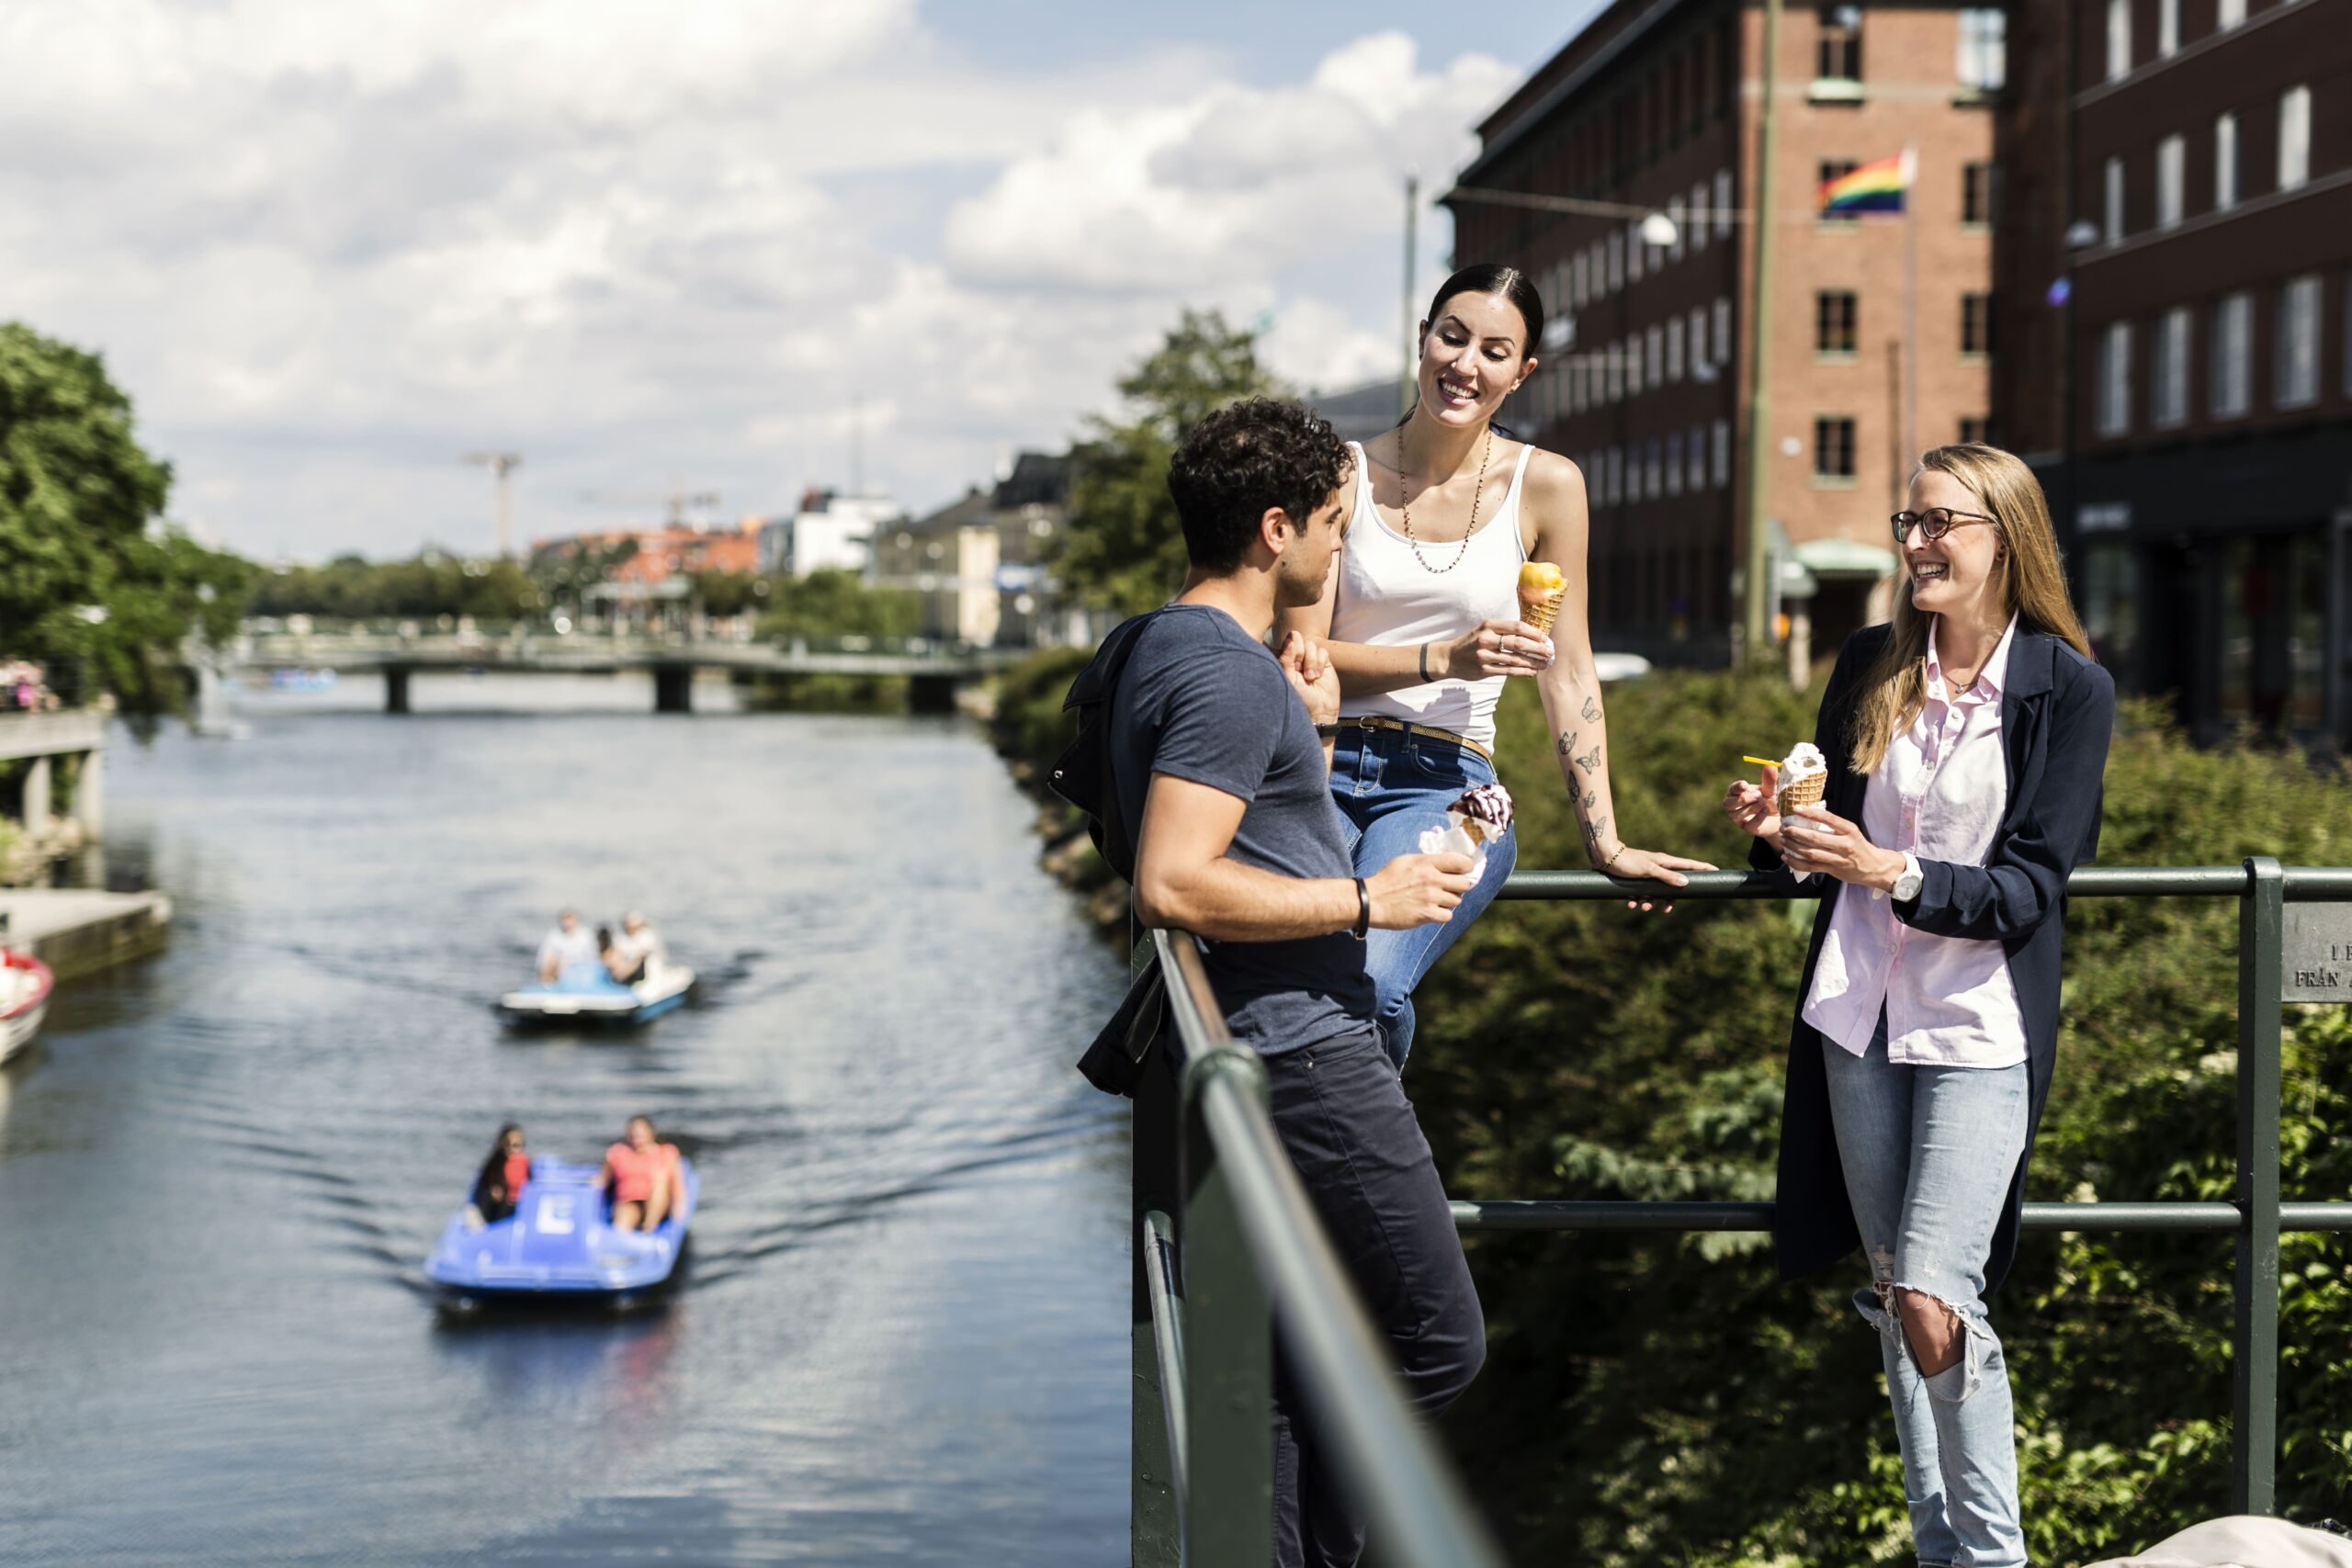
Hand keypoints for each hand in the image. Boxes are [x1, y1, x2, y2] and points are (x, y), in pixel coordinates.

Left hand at [1278, 631, 1340, 725]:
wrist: (1319, 709)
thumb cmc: (1299, 697)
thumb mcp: (1288, 679)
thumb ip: (1286, 658)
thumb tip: (1290, 639)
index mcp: (1282, 659)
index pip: (1281, 642)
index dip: (1285, 649)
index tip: (1288, 666)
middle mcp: (1295, 657)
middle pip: (1296, 637)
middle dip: (1298, 653)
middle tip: (1298, 669)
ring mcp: (1309, 658)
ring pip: (1310, 644)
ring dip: (1310, 661)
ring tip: (1310, 678)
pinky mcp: (1323, 661)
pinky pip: (1322, 651)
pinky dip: (1320, 663)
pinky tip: (1318, 676)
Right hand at [1364, 851, 1478, 928]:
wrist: (1371, 901)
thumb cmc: (1387, 879)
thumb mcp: (1406, 860)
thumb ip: (1427, 860)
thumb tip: (1446, 861)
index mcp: (1427, 863)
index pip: (1462, 862)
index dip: (1467, 867)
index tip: (1464, 870)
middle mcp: (1432, 879)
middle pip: (1465, 883)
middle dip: (1459, 886)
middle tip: (1450, 887)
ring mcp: (1431, 898)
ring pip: (1457, 900)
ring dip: (1449, 901)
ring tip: (1436, 899)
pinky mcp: (1427, 914)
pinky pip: (1448, 915)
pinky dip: (1442, 914)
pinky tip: (1432, 911)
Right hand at [1441, 618, 1554, 679]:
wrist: (1449, 658)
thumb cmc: (1472, 642)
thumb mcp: (1485, 630)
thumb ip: (1504, 631)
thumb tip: (1533, 637)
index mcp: (1488, 625)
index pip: (1517, 626)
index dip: (1534, 632)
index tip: (1545, 638)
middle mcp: (1486, 639)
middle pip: (1518, 643)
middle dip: (1537, 648)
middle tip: (1550, 652)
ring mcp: (1484, 656)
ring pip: (1515, 659)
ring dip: (1533, 662)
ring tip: (1544, 664)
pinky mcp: (1484, 670)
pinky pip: (1508, 671)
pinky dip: (1522, 672)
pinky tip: (1532, 672)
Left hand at [1594, 843, 1715, 913]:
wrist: (1605, 858)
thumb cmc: (1627, 862)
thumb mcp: (1648, 870)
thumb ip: (1667, 877)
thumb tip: (1685, 883)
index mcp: (1666, 862)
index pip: (1690, 865)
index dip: (1704, 869)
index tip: (1718, 872)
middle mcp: (1659, 868)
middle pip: (1674, 886)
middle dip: (1669, 900)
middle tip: (1666, 910)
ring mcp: (1649, 875)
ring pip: (1657, 893)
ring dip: (1650, 903)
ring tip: (1642, 907)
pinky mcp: (1638, 880)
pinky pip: (1642, 894)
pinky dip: (1637, 900)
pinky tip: (1630, 904)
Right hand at [1723, 764, 1780, 839]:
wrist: (1781, 817)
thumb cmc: (1772, 800)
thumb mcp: (1771, 789)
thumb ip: (1769, 779)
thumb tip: (1770, 763)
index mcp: (1738, 793)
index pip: (1731, 789)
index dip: (1736, 787)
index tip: (1745, 785)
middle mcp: (1734, 806)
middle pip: (1728, 804)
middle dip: (1743, 799)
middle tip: (1759, 795)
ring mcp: (1739, 819)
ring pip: (1735, 815)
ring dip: (1751, 808)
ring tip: (1764, 804)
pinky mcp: (1748, 829)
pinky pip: (1748, 825)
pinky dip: (1757, 817)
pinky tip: (1765, 811)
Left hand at [1777, 803, 1903, 888]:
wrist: (1874, 867)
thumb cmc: (1858, 845)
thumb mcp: (1850, 832)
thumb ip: (1833, 826)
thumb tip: (1809, 814)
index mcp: (1849, 830)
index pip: (1828, 818)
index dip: (1810, 813)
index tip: (1795, 808)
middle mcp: (1844, 844)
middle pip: (1815, 838)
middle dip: (1796, 832)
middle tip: (1784, 828)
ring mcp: (1838, 859)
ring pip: (1811, 853)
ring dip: (1793, 846)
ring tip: (1783, 839)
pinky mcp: (1833, 870)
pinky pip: (1811, 867)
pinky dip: (1796, 862)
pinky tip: (1786, 857)